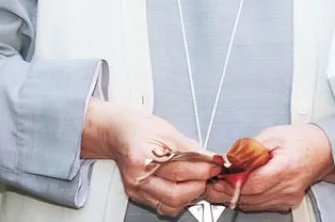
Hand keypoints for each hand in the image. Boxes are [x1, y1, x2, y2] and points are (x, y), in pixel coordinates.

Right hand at [82, 100, 220, 215]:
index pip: (180, 170)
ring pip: (171, 205)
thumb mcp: (167, 131)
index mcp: (142, 158)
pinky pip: (164, 206)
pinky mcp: (138, 196)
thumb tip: (211, 158)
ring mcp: (136, 190)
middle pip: (175, 193)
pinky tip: (185, 187)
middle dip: (199, 185)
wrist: (119, 134)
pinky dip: (180, 200)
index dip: (203, 169)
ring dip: (191, 195)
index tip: (216, 165)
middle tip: (210, 174)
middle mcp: (137, 178)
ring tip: (198, 180)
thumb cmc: (139, 129)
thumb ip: (191, 148)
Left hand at [204, 124, 334, 211]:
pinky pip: (259, 204)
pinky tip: (237, 188)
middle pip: (250, 197)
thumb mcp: (272, 135)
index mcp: (286, 167)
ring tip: (221, 183)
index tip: (218, 177)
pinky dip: (246, 198)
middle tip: (212, 182)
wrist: (323, 151)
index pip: (254, 183)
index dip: (232, 183)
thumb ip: (250, 148)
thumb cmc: (301, 140)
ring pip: (252, 204)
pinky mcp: (285, 202)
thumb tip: (230, 159)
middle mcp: (287, 187)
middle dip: (227, 191)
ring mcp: (287, 197)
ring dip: (234, 196)